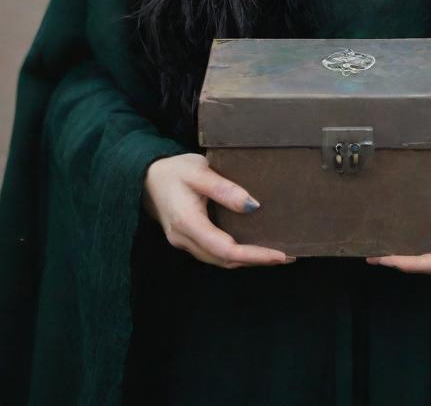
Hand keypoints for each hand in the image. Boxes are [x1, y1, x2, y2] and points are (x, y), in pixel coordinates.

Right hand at [142, 152, 295, 268]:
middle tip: (286, 255)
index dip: (255, 255)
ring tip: (274, 253)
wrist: (144, 177)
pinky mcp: (187, 240)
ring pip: (219, 260)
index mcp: (188, 223)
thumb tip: (253, 206)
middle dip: (256, 260)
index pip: (226, 249)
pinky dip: (234, 253)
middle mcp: (185, 240)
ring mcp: (184, 243)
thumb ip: (225, 189)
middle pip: (225, 260)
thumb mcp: (199, 171)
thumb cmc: (173, 171)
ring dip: (247, 259)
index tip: (280, 254)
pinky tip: (251, 246)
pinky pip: (213, 253)